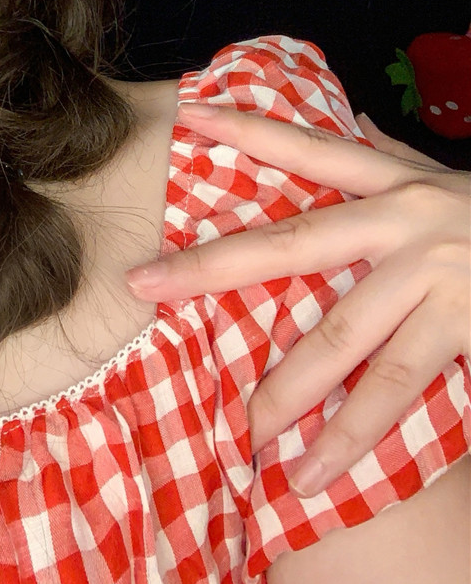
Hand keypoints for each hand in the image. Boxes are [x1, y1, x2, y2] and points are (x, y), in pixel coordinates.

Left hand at [124, 103, 469, 496]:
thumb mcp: (451, 181)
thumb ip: (395, 157)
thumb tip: (351, 117)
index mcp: (399, 184)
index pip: (310, 147)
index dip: (250, 128)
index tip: (188, 114)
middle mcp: (408, 221)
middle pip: (293, 243)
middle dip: (212, 267)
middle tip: (144, 286)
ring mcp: (439, 275)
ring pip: (345, 335)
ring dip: (289, 388)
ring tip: (243, 431)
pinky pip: (403, 389)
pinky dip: (359, 434)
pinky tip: (319, 468)